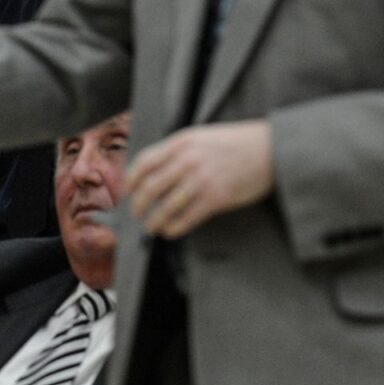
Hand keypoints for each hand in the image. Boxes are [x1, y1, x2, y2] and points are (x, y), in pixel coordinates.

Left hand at [127, 120, 274, 237]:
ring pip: (165, 207)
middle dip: (138, 205)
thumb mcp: (202, 136)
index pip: (143, 163)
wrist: (273, 148)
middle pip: (149, 188)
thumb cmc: (237, 143)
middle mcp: (188, 160)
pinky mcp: (216, 198)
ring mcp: (202, 179)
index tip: (128, 192)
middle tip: (136, 214)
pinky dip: (173, 228)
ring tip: (151, 227)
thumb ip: (177, 151)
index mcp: (181, 142)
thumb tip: (153, 173)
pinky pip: (186, 218)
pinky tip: (170, 231)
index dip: (131, 181)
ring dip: (153, 221)